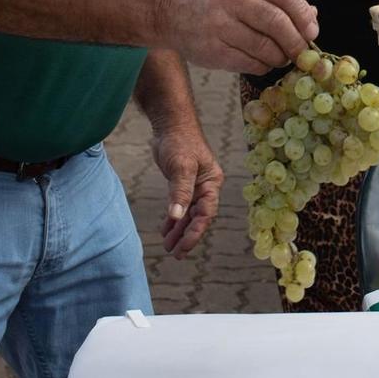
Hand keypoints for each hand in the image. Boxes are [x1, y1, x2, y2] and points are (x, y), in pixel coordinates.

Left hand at [149, 124, 222, 257]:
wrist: (170, 124)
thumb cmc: (180, 142)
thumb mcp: (181, 167)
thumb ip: (180, 192)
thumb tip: (176, 216)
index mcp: (212, 184)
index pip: (206, 214)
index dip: (195, 232)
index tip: (183, 247)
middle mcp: (206, 187)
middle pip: (198, 217)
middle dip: (187, 236)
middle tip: (175, 253)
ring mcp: (194, 185)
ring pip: (188, 213)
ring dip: (179, 230)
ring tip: (168, 246)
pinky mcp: (182, 183)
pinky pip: (180, 205)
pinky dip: (173, 218)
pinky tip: (166, 229)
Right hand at [157, 0, 319, 73]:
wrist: (164, 5)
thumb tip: (311, 15)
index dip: (303, 15)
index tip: (312, 30)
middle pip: (277, 23)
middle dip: (297, 41)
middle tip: (303, 51)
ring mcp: (218, 26)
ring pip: (265, 47)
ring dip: (281, 57)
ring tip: (283, 57)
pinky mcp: (211, 50)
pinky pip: (249, 63)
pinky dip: (263, 65)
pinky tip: (263, 61)